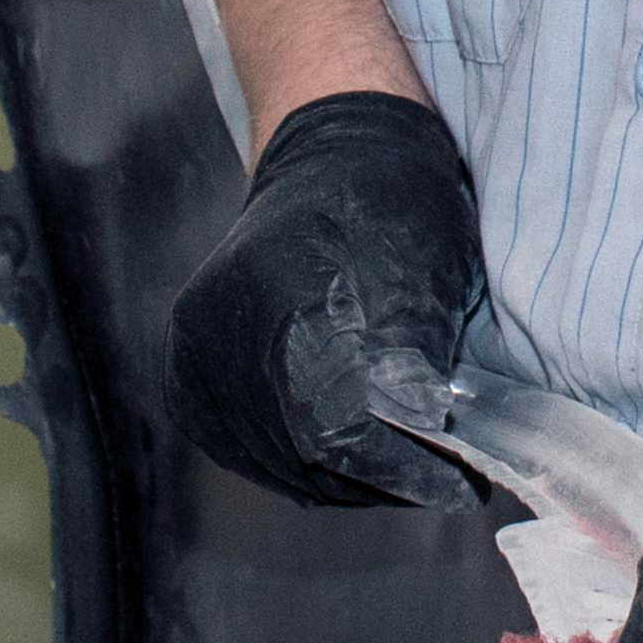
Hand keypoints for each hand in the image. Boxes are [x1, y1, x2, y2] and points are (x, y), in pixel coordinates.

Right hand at [167, 90, 484, 509]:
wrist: (331, 152)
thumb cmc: (393, 202)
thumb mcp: (428, 276)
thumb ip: (415, 367)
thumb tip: (423, 446)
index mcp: (281, 301)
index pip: (338, 431)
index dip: (402, 469)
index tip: (458, 490)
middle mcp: (221, 331)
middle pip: (302, 456)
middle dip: (380, 479)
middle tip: (440, 483)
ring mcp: (194, 352)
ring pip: (272, 460)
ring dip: (341, 478)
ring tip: (401, 471)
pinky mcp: (185, 369)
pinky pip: (241, 445)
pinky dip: (296, 461)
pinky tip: (346, 457)